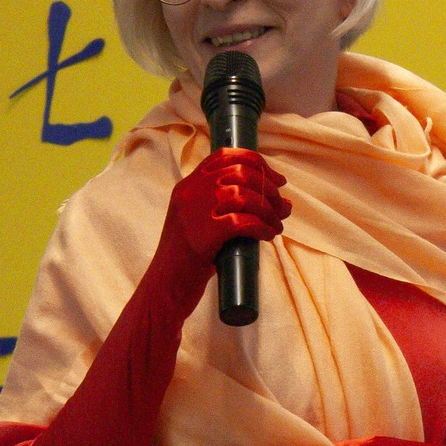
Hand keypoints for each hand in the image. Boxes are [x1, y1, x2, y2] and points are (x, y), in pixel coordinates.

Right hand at [155, 148, 289, 317]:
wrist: (163, 289)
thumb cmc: (187, 262)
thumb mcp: (199, 225)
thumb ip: (227, 209)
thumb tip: (279, 204)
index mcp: (186, 186)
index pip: (224, 156)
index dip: (256, 163)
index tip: (276, 180)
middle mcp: (189, 193)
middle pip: (239, 172)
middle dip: (268, 188)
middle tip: (281, 206)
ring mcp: (194, 213)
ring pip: (243, 195)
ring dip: (268, 210)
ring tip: (276, 225)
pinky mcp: (203, 235)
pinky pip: (243, 221)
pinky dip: (262, 227)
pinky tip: (268, 235)